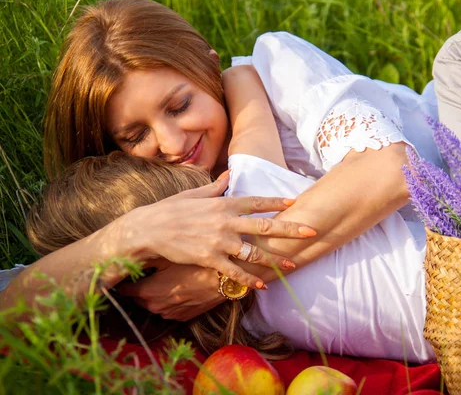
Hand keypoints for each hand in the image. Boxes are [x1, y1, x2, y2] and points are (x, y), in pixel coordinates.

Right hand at [117, 173, 314, 289]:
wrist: (148, 230)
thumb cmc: (170, 210)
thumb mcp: (193, 193)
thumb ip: (216, 187)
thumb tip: (229, 175)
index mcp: (223, 203)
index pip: (256, 201)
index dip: (277, 202)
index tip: (295, 203)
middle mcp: (225, 221)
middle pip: (264, 225)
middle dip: (290, 229)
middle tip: (311, 231)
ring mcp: (219, 241)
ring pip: (253, 252)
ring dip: (274, 260)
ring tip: (291, 266)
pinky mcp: (209, 259)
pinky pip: (233, 271)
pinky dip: (248, 279)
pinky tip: (260, 286)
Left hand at [118, 260, 221, 320]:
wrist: (224, 278)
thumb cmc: (196, 264)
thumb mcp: (169, 257)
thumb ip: (146, 260)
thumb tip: (130, 258)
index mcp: (148, 291)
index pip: (124, 290)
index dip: (125, 280)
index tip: (128, 272)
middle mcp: (155, 307)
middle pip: (139, 297)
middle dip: (141, 286)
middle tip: (149, 272)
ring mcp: (170, 314)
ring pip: (155, 303)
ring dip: (156, 293)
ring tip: (167, 278)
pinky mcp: (183, 317)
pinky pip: (169, 308)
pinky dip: (171, 300)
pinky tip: (180, 286)